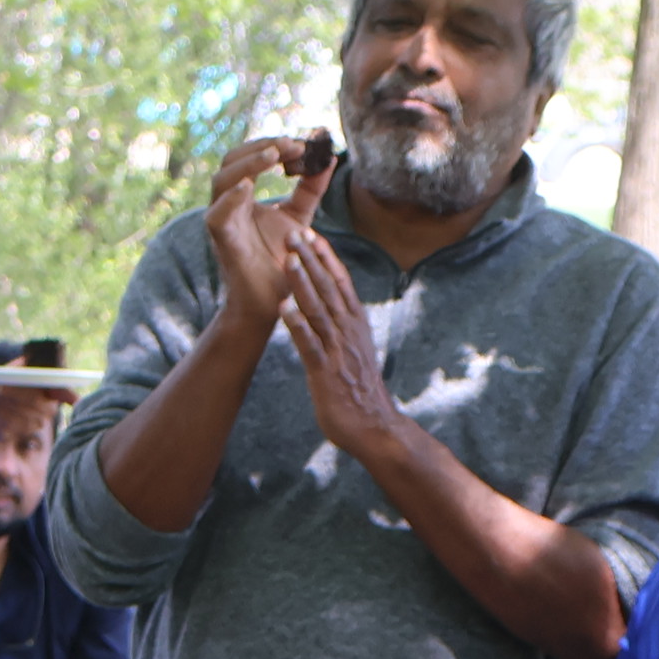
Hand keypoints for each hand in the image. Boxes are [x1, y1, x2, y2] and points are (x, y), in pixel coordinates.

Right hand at [203, 133, 337, 327]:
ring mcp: (222, 221)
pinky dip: (230, 198)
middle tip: (292, 143)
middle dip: (262, 147)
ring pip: (222, 179)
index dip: (275, 145)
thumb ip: (311, 188)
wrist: (272, 304)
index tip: (304, 142)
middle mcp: (229, 204)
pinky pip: (217, 214)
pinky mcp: (221, 241)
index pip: (251, 157)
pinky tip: (249, 186)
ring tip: (275, 155)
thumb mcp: (300, 217)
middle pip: (232, 159)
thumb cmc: (281, 262)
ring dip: (248, 163)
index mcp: (244, 195)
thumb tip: (328, 158)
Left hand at [276, 228, 405, 463]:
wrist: (375, 427)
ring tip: (287, 258)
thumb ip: (343, 330)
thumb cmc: (360, 392)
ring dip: (302, 282)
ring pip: (318, 309)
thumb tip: (333, 311)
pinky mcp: (326, 372)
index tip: (312, 233)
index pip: (340, 282)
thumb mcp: (354, 352)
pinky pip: (310, 344)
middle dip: (310, 259)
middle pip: (328, 288)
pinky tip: (283, 307)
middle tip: (293, 231)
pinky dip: (297, 324)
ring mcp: (337, 350)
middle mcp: (348, 331)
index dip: (325, 257)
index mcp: (355, 324)